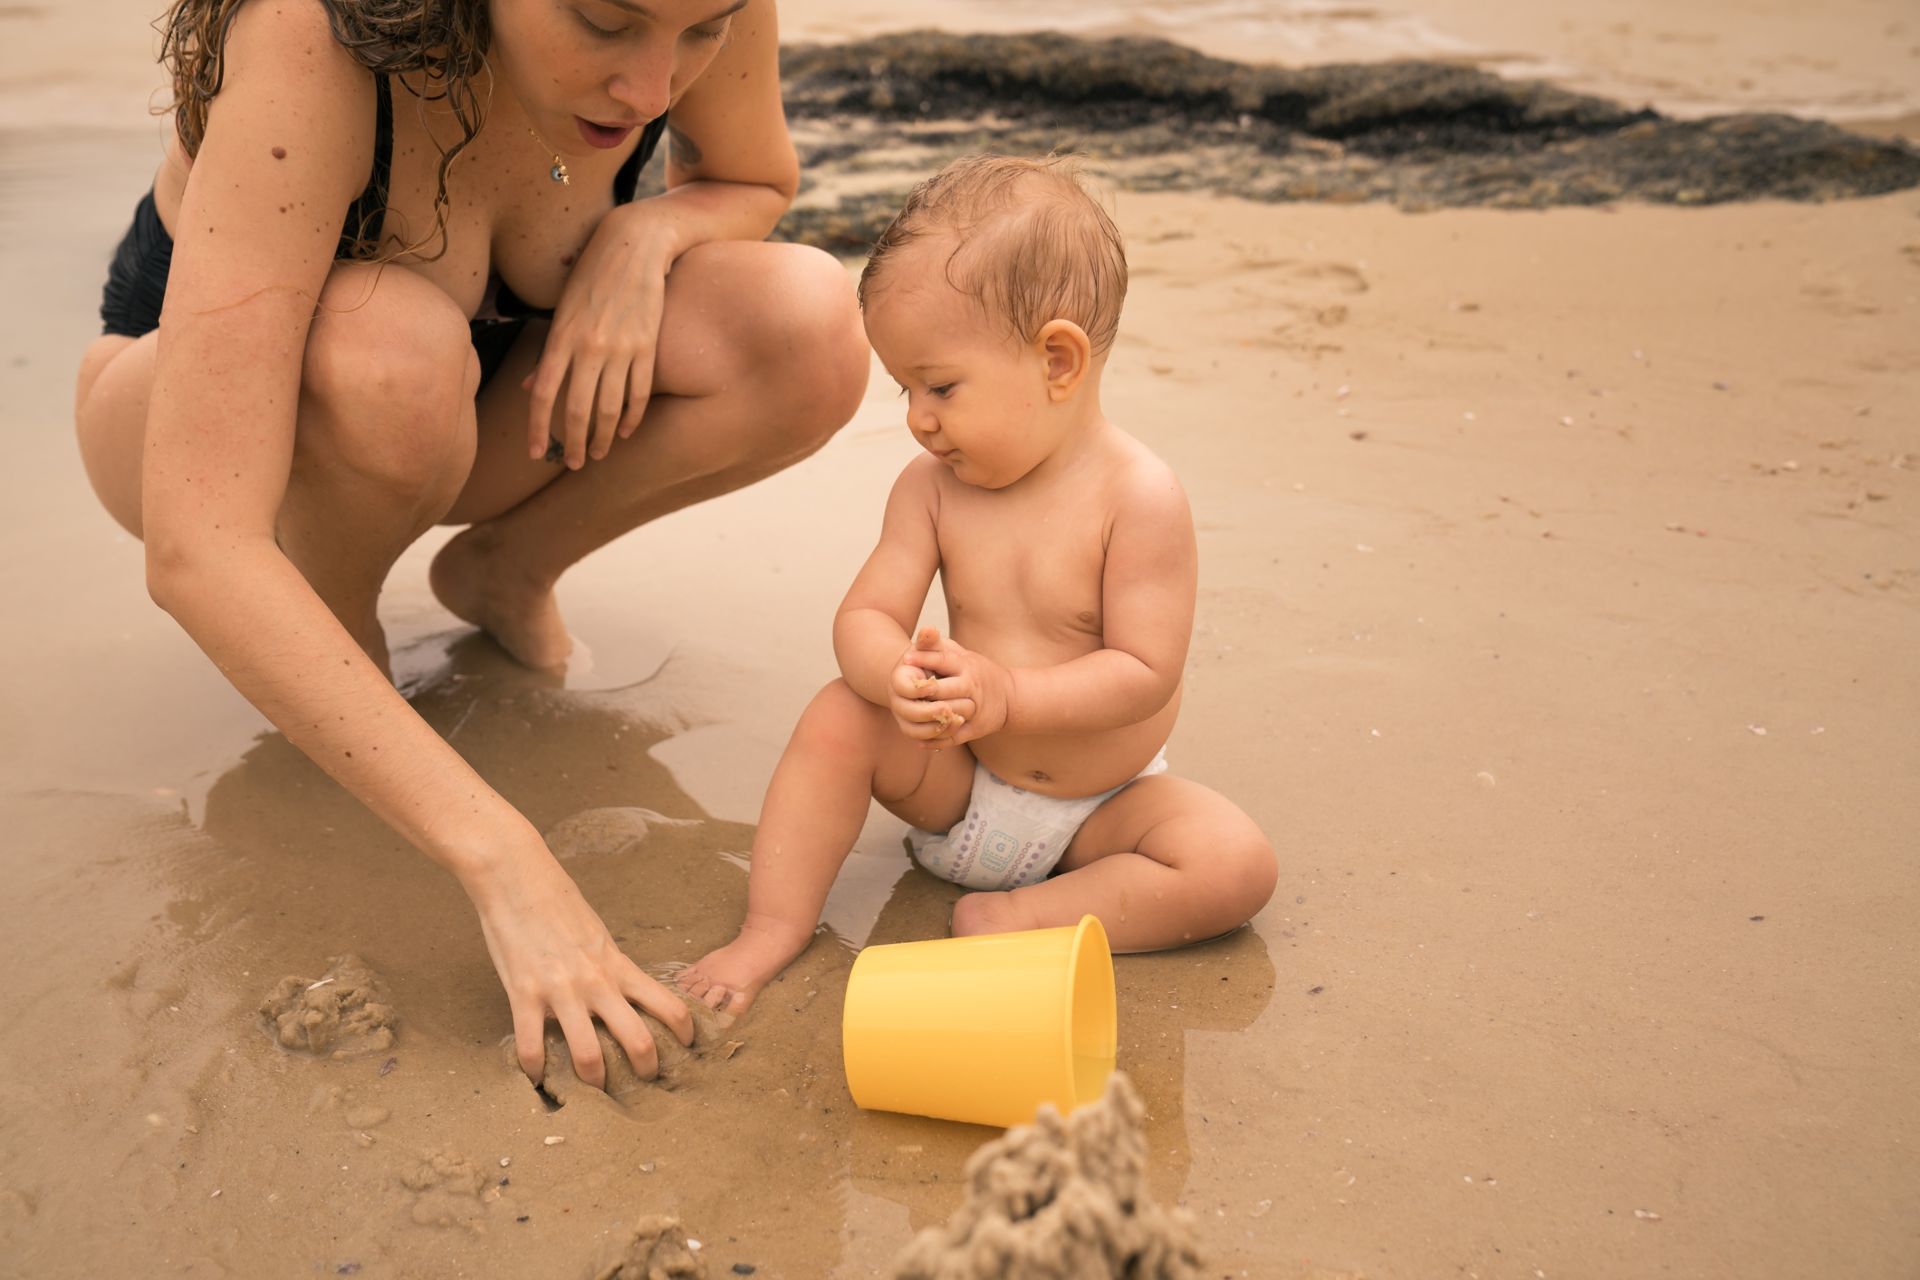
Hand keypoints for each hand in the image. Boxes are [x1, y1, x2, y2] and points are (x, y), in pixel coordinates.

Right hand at [461, 835, 693, 1089]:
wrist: (516, 877)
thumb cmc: (558, 901)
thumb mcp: (597, 934)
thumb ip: (610, 966)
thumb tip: (622, 992)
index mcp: (618, 965)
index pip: (667, 1004)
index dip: (684, 1032)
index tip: (687, 1049)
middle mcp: (596, 982)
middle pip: (637, 1040)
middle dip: (647, 1070)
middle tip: (646, 1084)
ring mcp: (560, 991)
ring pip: (588, 1054)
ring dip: (595, 1083)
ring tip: (595, 1094)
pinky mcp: (523, 994)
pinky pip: (532, 1047)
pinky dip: (535, 1070)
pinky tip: (537, 1078)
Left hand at [523, 204, 675, 468]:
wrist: (635, 245)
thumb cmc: (592, 274)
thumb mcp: (562, 309)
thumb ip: (549, 352)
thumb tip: (532, 388)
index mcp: (561, 337)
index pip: (544, 395)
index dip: (537, 428)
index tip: (534, 453)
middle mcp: (589, 347)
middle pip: (578, 409)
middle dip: (572, 443)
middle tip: (571, 463)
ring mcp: (621, 348)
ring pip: (609, 407)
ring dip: (602, 436)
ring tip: (597, 454)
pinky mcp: (647, 346)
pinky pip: (638, 392)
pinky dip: (631, 417)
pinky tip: (624, 430)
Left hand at [896, 625, 1010, 747]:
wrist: (1009, 697)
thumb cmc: (976, 672)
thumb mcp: (962, 655)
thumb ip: (940, 646)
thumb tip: (925, 630)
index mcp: (967, 666)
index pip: (945, 661)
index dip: (926, 659)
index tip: (906, 657)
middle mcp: (972, 687)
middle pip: (946, 690)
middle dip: (926, 690)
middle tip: (904, 691)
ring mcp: (975, 710)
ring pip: (951, 714)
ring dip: (930, 717)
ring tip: (907, 717)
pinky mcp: (976, 729)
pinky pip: (954, 736)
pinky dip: (936, 740)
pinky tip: (919, 741)